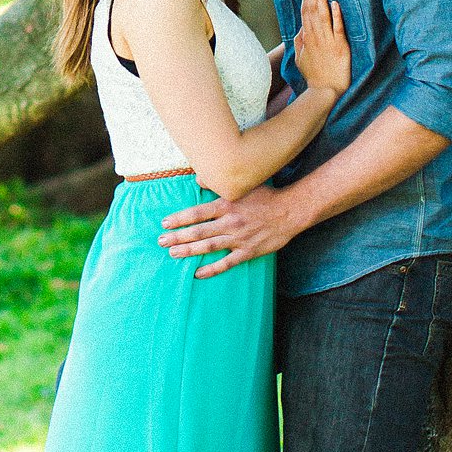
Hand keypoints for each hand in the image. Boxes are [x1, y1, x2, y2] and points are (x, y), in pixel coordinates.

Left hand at [160, 183, 308, 276]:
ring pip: (208, 247)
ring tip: (173, 254)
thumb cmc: (265, 196)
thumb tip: (196, 178)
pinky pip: (226, 263)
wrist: (289, 212)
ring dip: (188, 251)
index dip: (179, 219)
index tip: (165, 224)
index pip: (197, 213)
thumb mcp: (242, 185)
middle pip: (198, 232)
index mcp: (226, 205)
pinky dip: (211, 269)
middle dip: (177, 237)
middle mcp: (229, 222)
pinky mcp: (247, 252)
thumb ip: (217, 182)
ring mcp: (238, 239)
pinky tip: (197, 273)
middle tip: (161, 242)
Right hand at [295, 0, 350, 102]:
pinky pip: (337, 29)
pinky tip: (335, 4)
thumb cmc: (314, 76)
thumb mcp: (300, 59)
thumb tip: (299, 29)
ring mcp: (327, 41)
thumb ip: (299, 42)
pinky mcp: (340, 47)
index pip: (305, 12)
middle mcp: (315, 37)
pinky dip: (336, 16)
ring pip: (322, 16)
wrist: (325, 92)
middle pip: (312, 10)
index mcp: (306, 38)